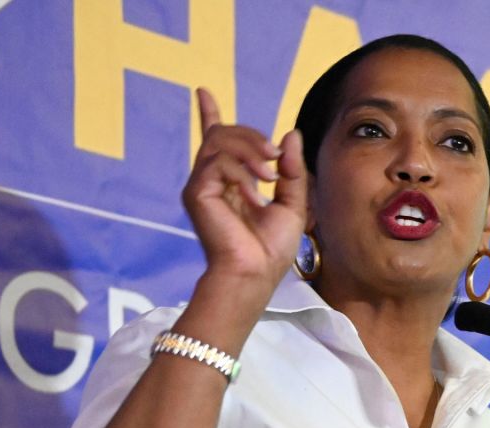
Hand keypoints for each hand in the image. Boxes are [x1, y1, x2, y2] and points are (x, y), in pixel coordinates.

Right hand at [181, 88, 308, 287]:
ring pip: (221, 140)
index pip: (216, 141)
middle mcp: (212, 180)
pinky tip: (255, 197)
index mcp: (231, 181)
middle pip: (224, 133)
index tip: (202, 92)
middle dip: (253, 137)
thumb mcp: (293, 203)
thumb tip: (290, 135)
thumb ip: (292, 170)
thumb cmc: (271, 248)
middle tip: (276, 159)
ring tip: (269, 178)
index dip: (209, 114)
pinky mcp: (196, 192)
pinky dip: (243, 175)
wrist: (255, 272)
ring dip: (251, 152)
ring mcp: (201, 185)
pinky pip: (219, 162)